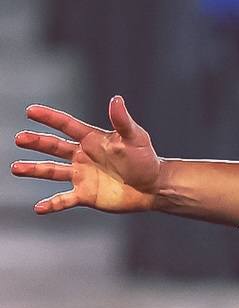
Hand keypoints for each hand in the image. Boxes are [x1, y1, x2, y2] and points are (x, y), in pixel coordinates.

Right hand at [13, 96, 164, 214]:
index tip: (31, 111)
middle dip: (36, 142)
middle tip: (19, 138)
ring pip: (52, 171)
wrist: (153, 187)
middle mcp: (82, 155)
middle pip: (54, 146)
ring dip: (34, 170)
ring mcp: (81, 175)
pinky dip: (52, 204)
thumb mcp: (136, 138)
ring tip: (16, 168)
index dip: (50, 117)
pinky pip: (64, 199)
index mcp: (91, 139)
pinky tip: (39, 208)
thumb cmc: (146, 159)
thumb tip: (116, 99)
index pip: (66, 125)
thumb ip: (122, 121)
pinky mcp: (85, 194)